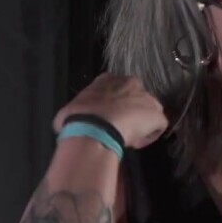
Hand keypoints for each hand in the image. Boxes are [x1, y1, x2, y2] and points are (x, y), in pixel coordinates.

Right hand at [52, 72, 168, 150]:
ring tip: (128, 138)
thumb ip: (73, 112)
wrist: (93, 128)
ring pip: (149, 112)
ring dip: (141, 123)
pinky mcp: (157, 114)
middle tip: (119, 128)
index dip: (114, 105)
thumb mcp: (69, 110)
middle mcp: (131, 83)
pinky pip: (157, 127)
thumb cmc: (78, 118)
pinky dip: (149, 136)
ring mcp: (147, 98)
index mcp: (109, 79)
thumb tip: (64, 123)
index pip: (117, 89)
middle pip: (136, 98)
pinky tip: (135, 143)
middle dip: (130, 112)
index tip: (109, 118)